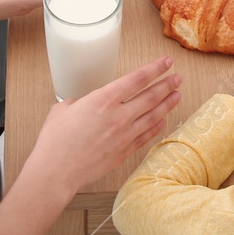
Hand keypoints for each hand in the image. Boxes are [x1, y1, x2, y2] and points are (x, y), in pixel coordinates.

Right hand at [22, 56, 182, 196]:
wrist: (56, 172)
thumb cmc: (55, 141)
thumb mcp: (62, 109)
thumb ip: (77, 102)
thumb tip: (79, 104)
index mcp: (103, 99)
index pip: (137, 79)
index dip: (155, 69)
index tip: (166, 62)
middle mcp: (118, 116)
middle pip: (150, 96)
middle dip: (167, 84)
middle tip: (178, 78)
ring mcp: (124, 135)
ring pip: (153, 116)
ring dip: (167, 104)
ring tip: (177, 95)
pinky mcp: (123, 152)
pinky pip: (146, 136)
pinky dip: (157, 127)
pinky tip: (163, 121)